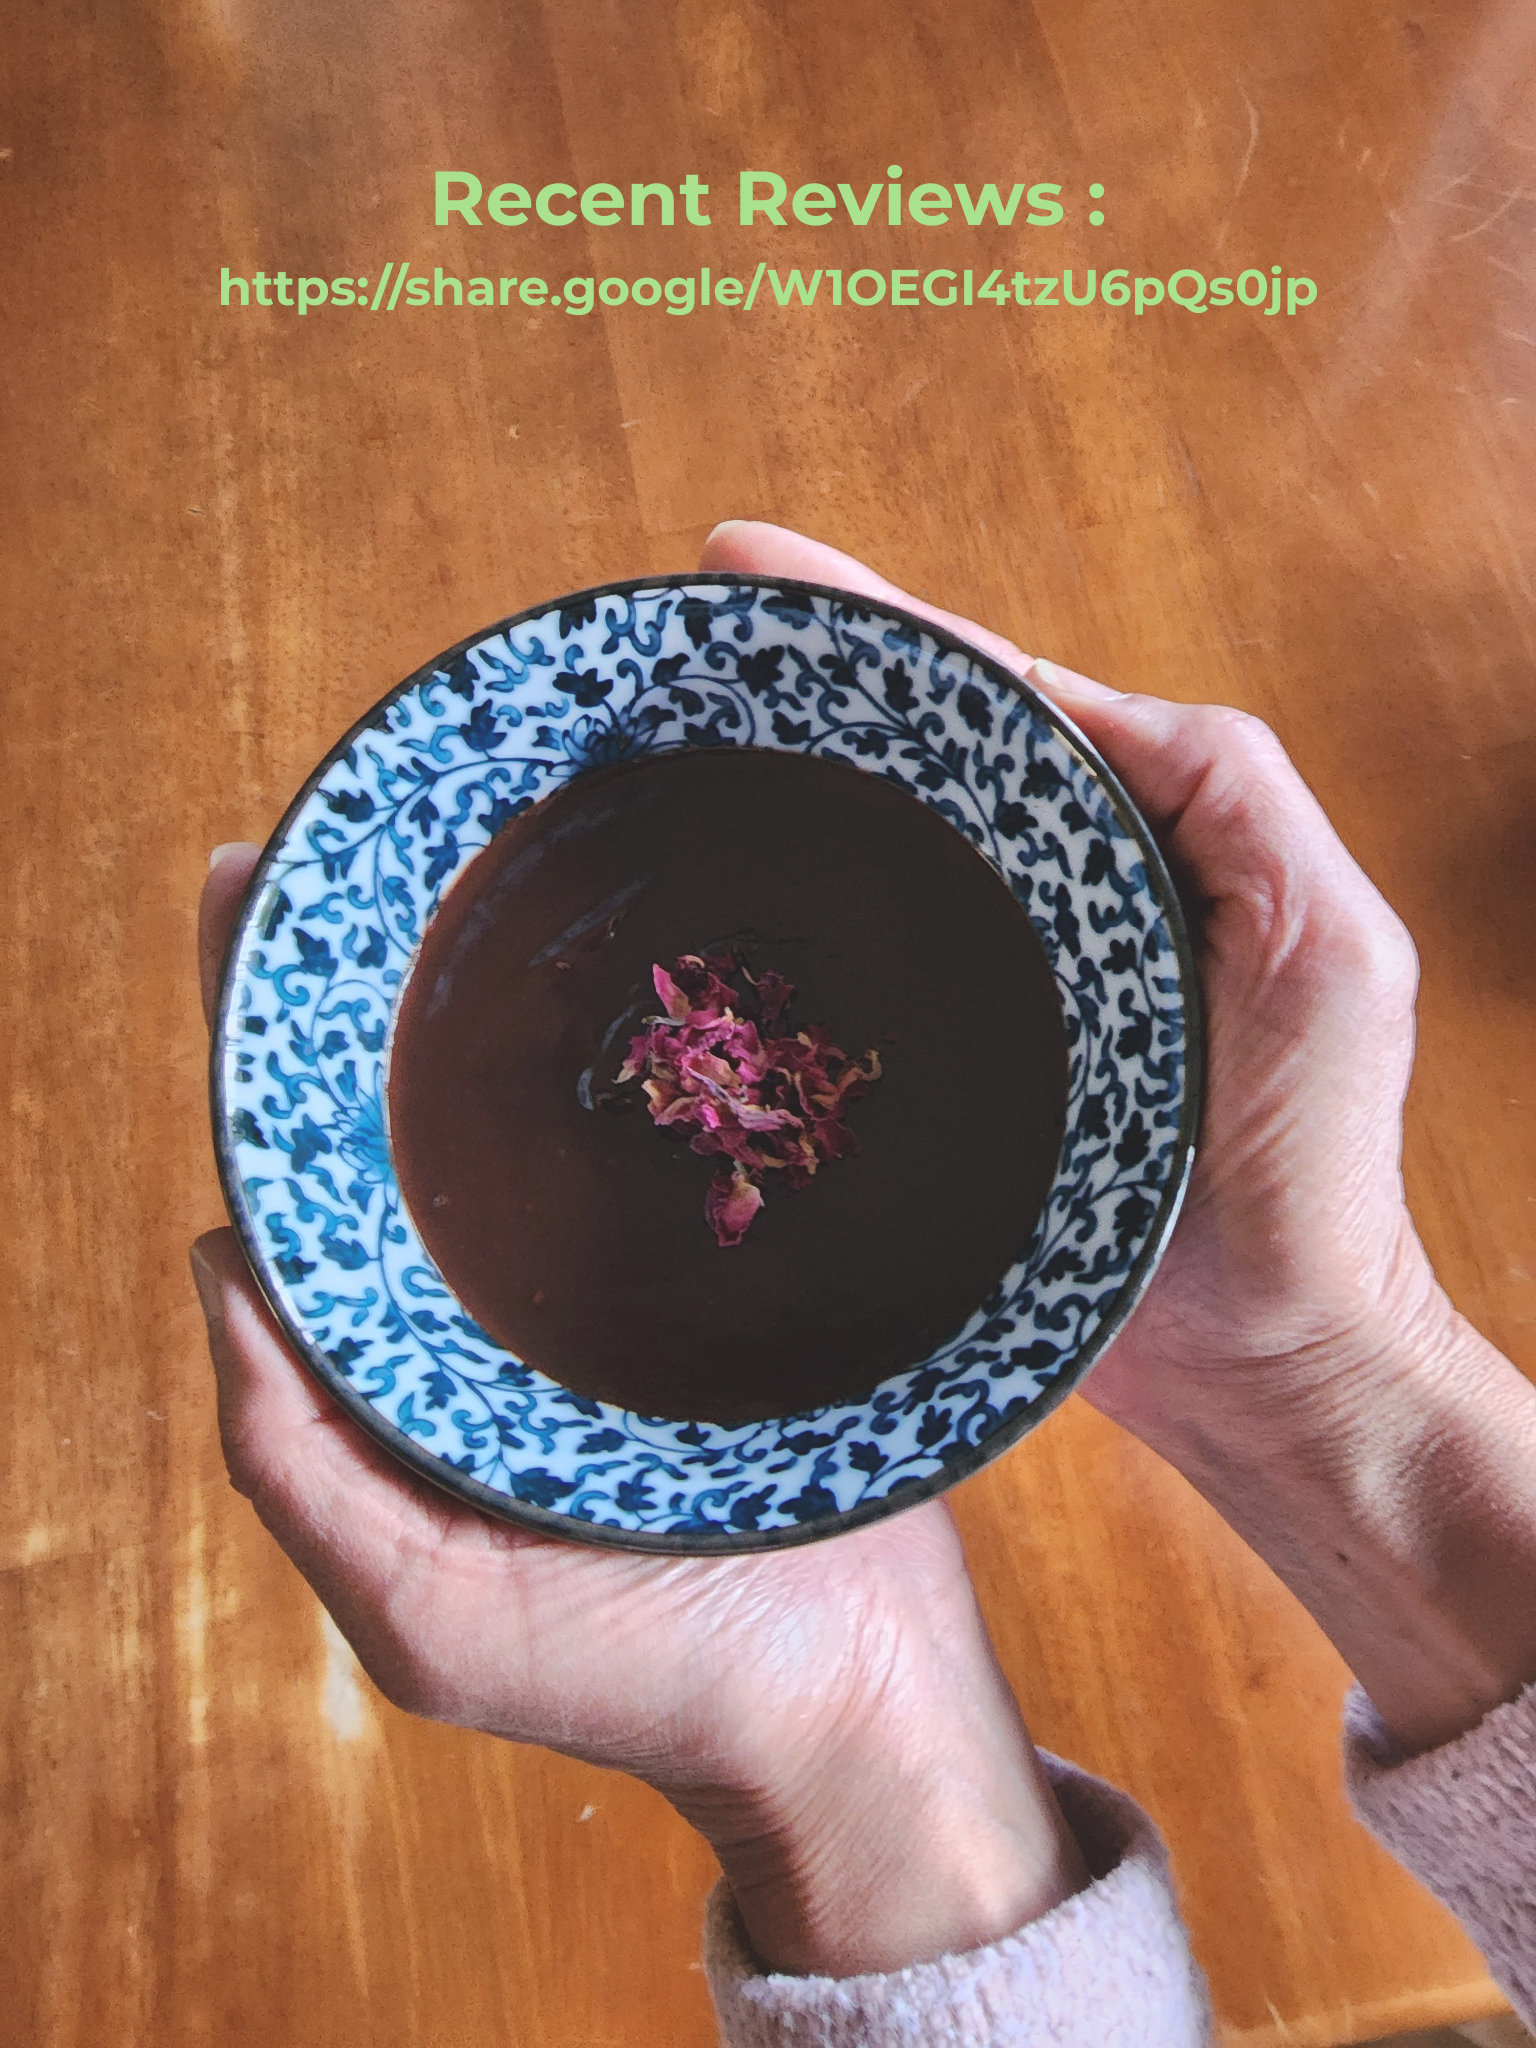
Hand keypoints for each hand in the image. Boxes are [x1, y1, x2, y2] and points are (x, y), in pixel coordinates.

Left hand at [195, 879, 1085, 1968]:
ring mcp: (628, 1258)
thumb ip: (299, 1461)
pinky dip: (648, 1032)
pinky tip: (646, 933)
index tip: (247, 895)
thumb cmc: (638, 1683)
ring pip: (550, 1097)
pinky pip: (677, 1122)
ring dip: (507, 979)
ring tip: (471, 839)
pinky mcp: (741, 1243)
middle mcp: (508, 1290)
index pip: (317, 1175)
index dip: (267, 1044)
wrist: (856, 1700)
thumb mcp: (423, 1619)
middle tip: (347, 827)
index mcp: (416, 1357)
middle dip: (377, 974)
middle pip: (419, 1108)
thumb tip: (215, 1252)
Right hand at [700, 522, 1535, 1755]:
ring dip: (776, 794)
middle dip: (804, 682)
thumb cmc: (1313, 1165)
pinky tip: (694, 902)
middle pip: (914, 764)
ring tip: (657, 724)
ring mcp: (987, 991)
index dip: (878, 623)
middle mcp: (1055, 899)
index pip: (995, 699)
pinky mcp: (932, 1085)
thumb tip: (1083, 701)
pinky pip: (845, 984)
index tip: (748, 560)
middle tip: (679, 624)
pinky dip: (775, 932)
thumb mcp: (1327, 951)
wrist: (1262, 1359)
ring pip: (870, 865)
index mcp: (1138, 841)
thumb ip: (1237, 802)